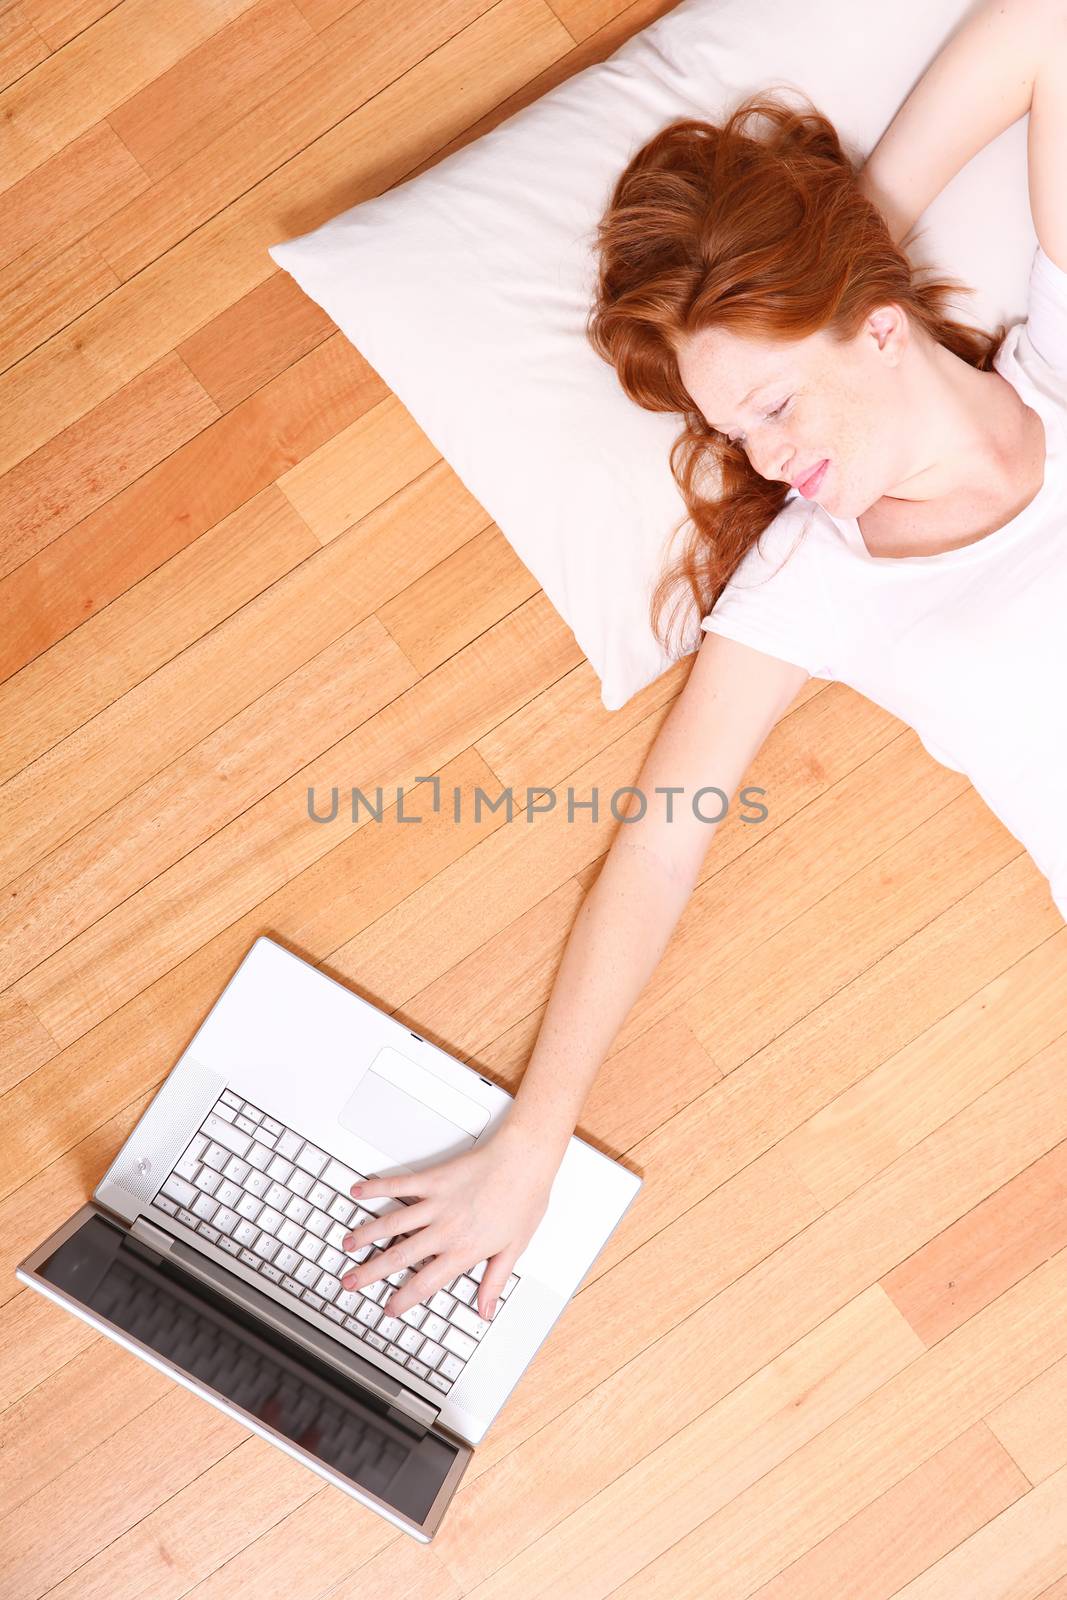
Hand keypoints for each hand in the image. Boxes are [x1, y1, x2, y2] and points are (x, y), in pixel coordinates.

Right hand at [339, 1123, 557, 1322]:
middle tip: (350, 1282)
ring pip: (392, 1224)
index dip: (404, 1299)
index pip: (426, 1283)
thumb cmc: (523, 1198)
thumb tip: (486, 1309)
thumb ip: (494, 1281)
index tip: (389, 1308)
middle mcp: (444, 1229)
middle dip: (370, 1273)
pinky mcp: (433, 1178)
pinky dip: (377, 1188)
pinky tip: (359, 1191)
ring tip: (346, 1244)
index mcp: (464, 1250)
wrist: (524, 1160)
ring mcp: (436, 1203)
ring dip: (366, 1235)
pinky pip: (400, 1185)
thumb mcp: (514, 1248)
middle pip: (399, 1257)